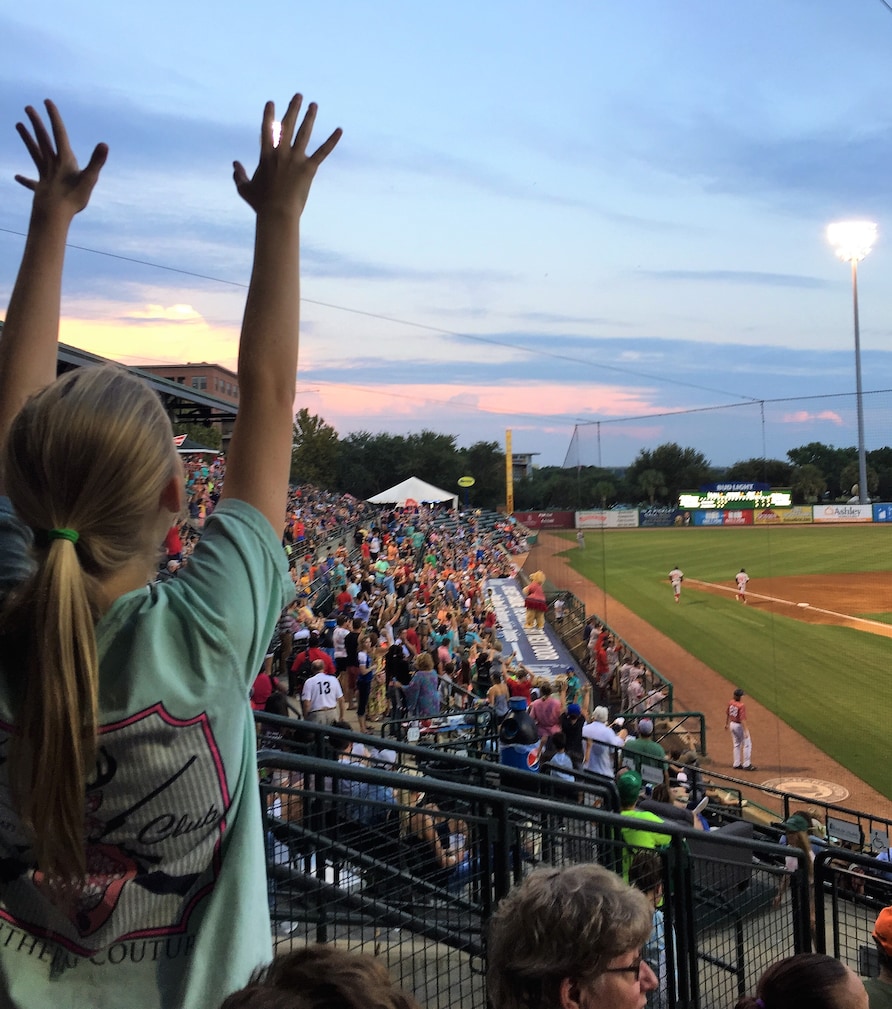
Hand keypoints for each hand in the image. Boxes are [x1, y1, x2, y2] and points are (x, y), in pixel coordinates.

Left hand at [15, 100, 107, 217]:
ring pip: (35, 152)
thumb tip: (104, 144)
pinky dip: (25, 180)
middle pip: (43, 139)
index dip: (54, 117)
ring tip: (18, 125)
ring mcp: (44, 175)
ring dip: (27, 139)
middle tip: (28, 108)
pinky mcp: (41, 188)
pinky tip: (17, 177)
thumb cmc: (72, 198)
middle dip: (36, 123)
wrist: (53, 214)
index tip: (47, 102)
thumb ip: (96, 161)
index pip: (59, 134)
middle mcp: (52, 163)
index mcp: (64, 160)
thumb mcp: (90, 179)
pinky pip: (31, 182)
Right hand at [233, 95, 340, 217]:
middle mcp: (281, 153)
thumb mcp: (244, 189)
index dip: (269, 115)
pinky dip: (331, 141)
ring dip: (309, 117)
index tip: (271, 103)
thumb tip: (234, 164)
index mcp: (266, 155)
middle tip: (298, 96)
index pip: (267, 130)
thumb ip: (238, 175)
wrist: (277, 213)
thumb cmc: (260, 204)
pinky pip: (322, 152)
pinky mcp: (309, 169)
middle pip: (287, 125)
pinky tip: (339, 130)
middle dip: (293, 109)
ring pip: (304, 133)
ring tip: (314, 105)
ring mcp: (295, 159)